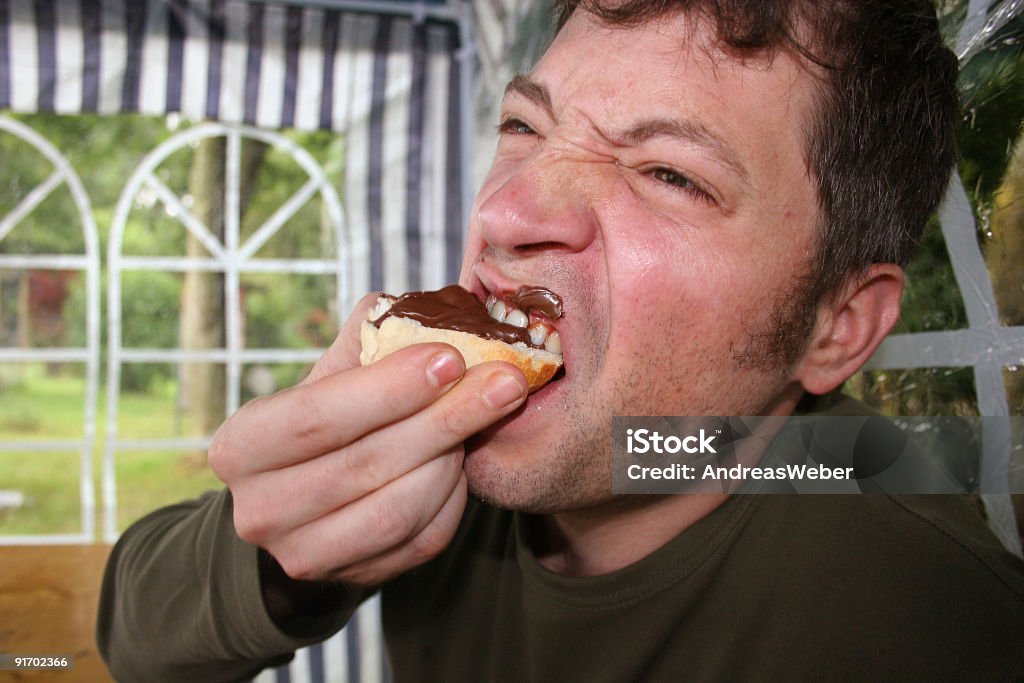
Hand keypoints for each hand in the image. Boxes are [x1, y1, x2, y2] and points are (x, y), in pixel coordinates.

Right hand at [208, 294, 527, 586]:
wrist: (306, 503)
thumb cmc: (324, 422)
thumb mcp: (328, 376)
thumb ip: (366, 339)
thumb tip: (422, 308)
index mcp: (241, 446)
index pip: (317, 416)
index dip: (388, 388)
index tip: (451, 358)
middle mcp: (260, 510)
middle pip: (365, 464)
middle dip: (444, 417)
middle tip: (504, 382)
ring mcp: (304, 554)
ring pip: (398, 509)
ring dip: (452, 458)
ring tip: (486, 414)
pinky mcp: (352, 579)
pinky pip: (421, 539)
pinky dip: (454, 497)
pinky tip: (465, 459)